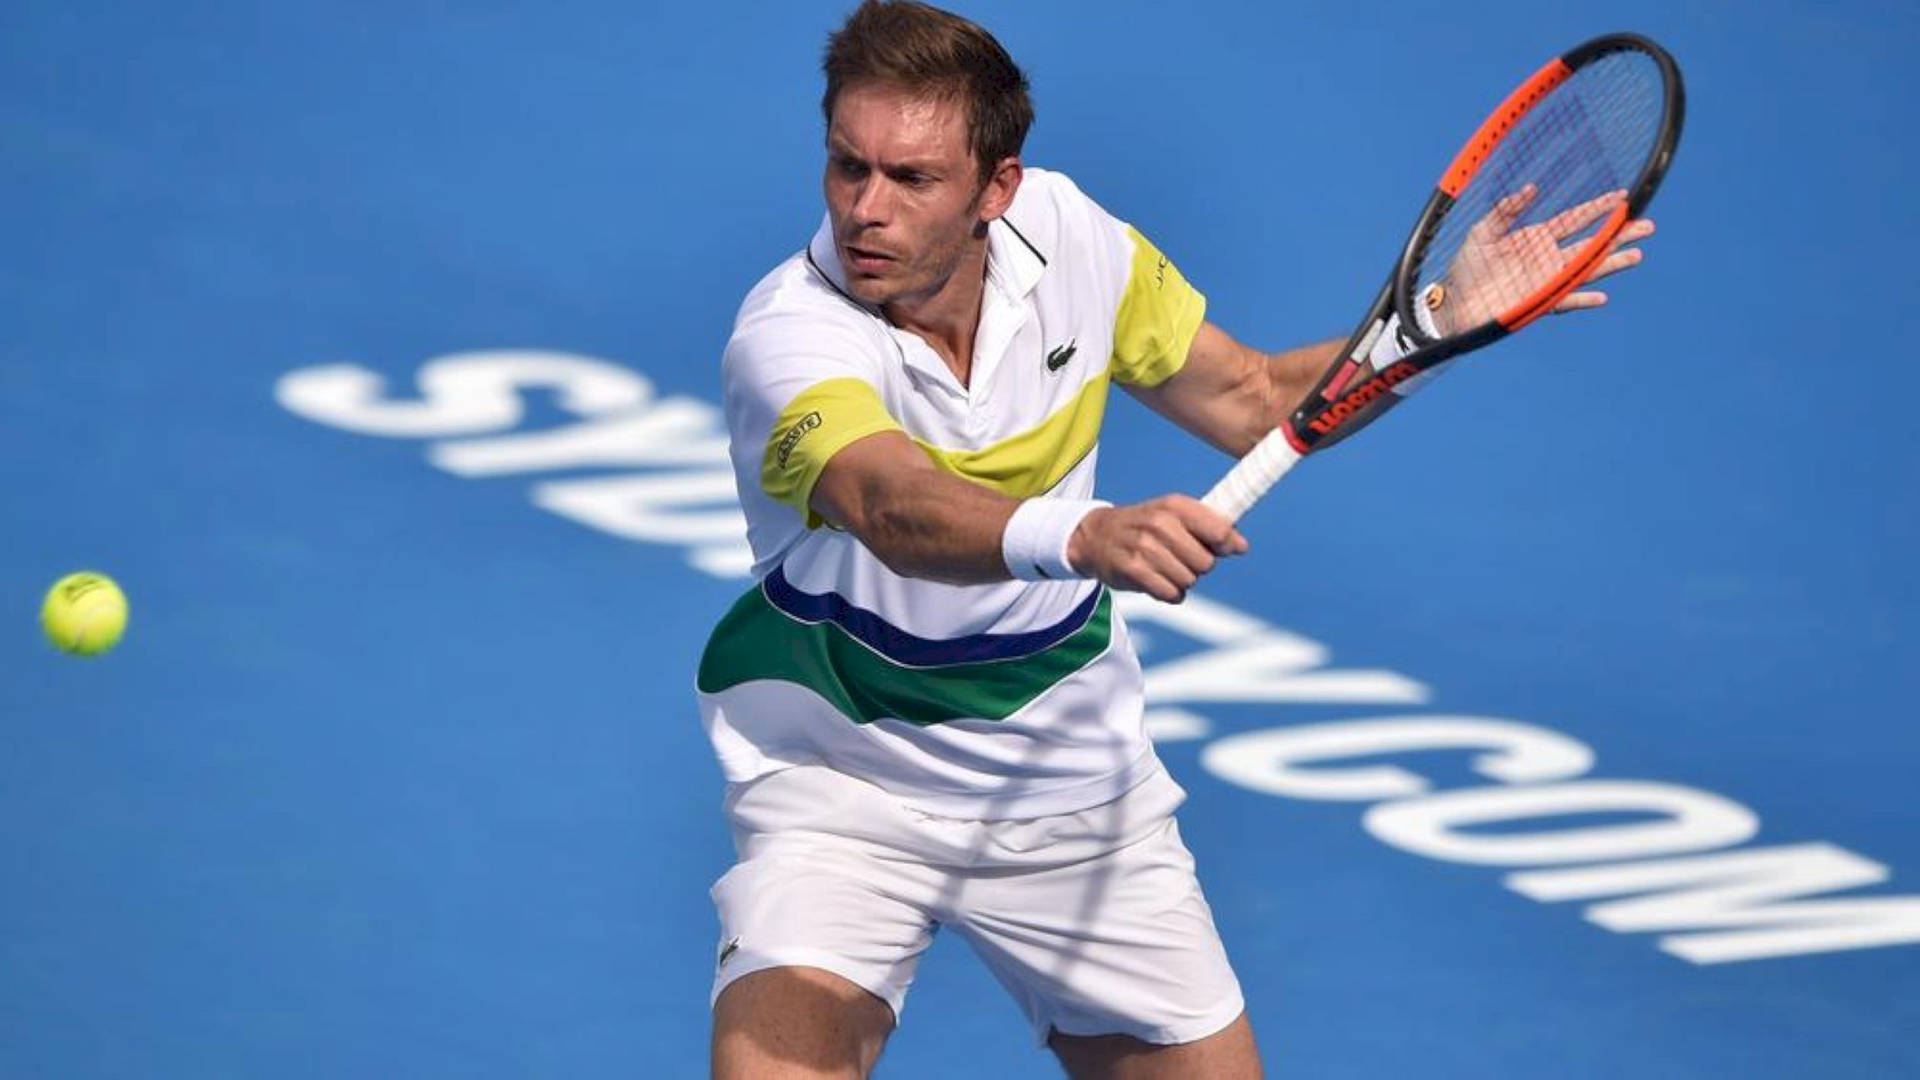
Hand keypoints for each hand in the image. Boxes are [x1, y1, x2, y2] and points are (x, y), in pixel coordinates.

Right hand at [1066, 495, 1248, 602]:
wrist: (1096, 536)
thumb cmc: (1145, 526)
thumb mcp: (1174, 515)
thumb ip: (1209, 527)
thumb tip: (1241, 546)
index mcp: (1175, 505)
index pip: (1220, 530)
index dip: (1226, 544)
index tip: (1221, 548)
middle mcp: (1160, 523)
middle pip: (1206, 562)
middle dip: (1198, 566)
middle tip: (1180, 558)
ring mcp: (1145, 548)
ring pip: (1189, 580)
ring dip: (1181, 580)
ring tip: (1164, 568)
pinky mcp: (1134, 571)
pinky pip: (1171, 594)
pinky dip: (1169, 593)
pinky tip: (1157, 580)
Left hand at [1434, 185, 1655, 333]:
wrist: (1454, 301)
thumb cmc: (1467, 266)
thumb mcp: (1483, 231)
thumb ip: (1507, 210)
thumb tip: (1532, 188)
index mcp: (1537, 237)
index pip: (1575, 219)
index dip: (1598, 208)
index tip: (1623, 197)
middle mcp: (1548, 258)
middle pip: (1591, 244)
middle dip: (1619, 235)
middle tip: (1648, 226)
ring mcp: (1547, 281)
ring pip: (1587, 270)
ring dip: (1611, 263)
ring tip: (1638, 256)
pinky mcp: (1539, 303)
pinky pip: (1565, 301)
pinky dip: (1581, 300)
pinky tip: (1601, 298)